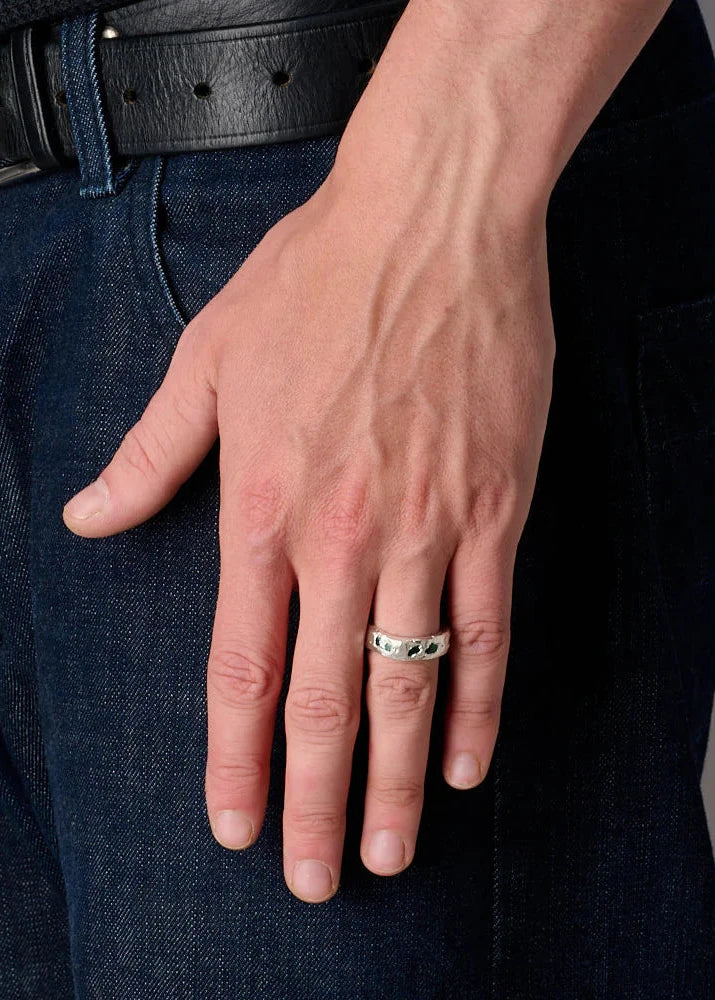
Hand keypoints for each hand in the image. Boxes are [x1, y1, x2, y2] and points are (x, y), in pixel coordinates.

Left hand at [62, 148, 554, 901]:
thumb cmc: (317, 279)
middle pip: (324, 700)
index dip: (236, 758)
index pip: (241, 665)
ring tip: (388, 852)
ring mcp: (426, 527)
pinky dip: (478, 705)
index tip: (237, 823)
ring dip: (395, 781)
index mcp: (260, 502)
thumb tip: (88, 515)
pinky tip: (464, 761)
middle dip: (315, 802)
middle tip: (316, 878)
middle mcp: (340, 533)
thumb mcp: (208, 357)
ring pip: (408, 682)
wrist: (429, 222)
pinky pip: (488, 628)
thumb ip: (148, 454)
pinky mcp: (494, 510)